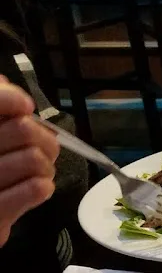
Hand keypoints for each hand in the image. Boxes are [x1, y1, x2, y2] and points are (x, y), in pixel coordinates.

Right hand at [0, 77, 58, 246]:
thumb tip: (4, 83)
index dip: (10, 99)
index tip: (25, 107)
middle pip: (23, 129)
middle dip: (44, 141)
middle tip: (42, 152)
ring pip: (34, 159)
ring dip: (45, 167)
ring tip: (36, 174)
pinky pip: (35, 188)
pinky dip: (43, 186)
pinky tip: (36, 188)